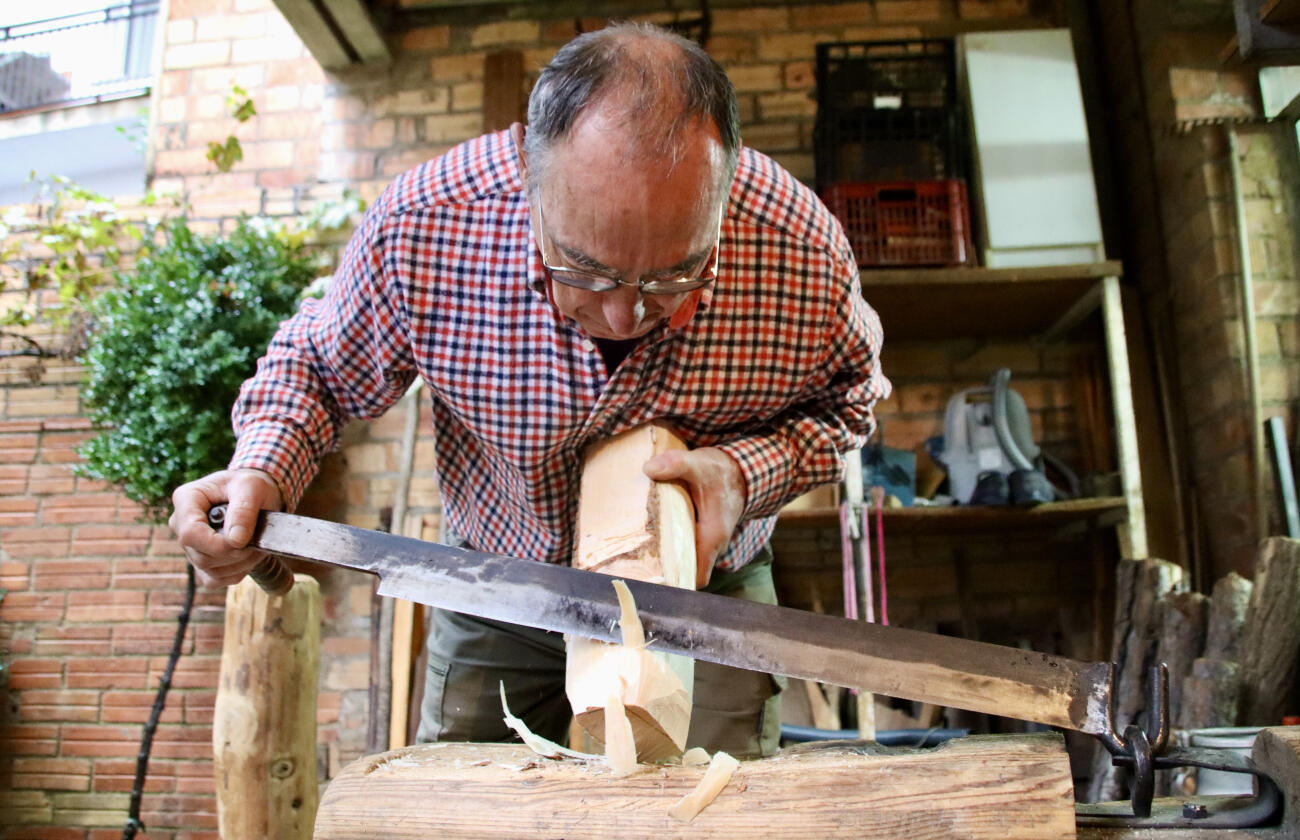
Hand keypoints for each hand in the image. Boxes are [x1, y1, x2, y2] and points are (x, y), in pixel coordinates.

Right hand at [169, 469, 283, 587]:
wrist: (254, 493)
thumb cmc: (249, 485)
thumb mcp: (251, 487)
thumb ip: (243, 510)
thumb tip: (236, 540)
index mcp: (185, 500)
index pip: (190, 533)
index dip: (218, 544)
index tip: (243, 541)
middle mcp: (180, 524)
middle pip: (201, 556)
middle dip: (235, 554)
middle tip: (258, 540)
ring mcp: (189, 545)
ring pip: (209, 570)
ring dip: (240, 564)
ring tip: (256, 545)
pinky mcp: (200, 561)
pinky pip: (214, 580)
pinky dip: (235, 573)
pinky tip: (247, 557)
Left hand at [642, 447, 746, 587]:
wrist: (738, 471)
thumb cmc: (720, 472)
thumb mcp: (699, 465)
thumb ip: (677, 465)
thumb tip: (649, 469)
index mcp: (712, 538)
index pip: (696, 576)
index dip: (676, 583)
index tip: (650, 580)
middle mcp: (711, 546)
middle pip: (685, 572)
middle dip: (662, 572)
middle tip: (632, 566)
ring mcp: (705, 543)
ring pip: (683, 560)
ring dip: (663, 558)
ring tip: (634, 553)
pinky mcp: (699, 536)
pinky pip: (682, 549)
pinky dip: (668, 546)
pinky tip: (647, 537)